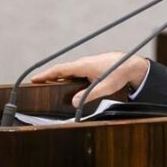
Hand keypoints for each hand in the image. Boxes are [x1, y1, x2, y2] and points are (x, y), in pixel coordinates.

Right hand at [31, 52, 149, 106]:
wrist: (132, 64)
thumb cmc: (119, 73)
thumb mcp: (105, 87)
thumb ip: (89, 95)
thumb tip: (73, 103)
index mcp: (83, 65)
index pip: (60, 69)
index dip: (46, 74)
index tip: (34, 79)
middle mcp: (83, 63)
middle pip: (62, 70)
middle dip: (49, 76)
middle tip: (36, 83)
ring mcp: (88, 64)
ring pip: (69, 71)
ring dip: (59, 76)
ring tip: (48, 84)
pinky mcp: (92, 66)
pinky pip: (76, 71)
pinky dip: (68, 76)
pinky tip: (68, 83)